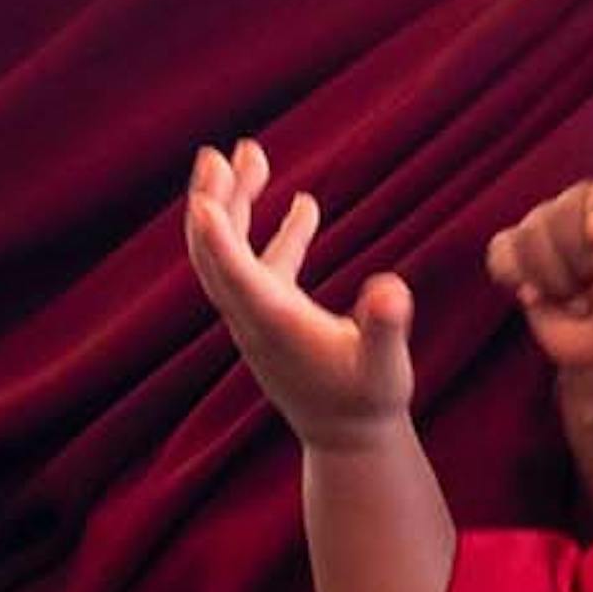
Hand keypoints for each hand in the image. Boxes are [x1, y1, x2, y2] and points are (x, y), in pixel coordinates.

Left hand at [182, 141, 414, 433]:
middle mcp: (255, 319)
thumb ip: (385, 330)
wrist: (351, 440)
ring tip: (249, 151)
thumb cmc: (369, 403)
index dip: (215, 237)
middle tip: (214, 154)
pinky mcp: (276, 317)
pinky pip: (265, 265)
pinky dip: (277, 232)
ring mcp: (260, 316)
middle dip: (213, 202)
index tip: (201, 197)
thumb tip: (391, 290)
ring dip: (238, 203)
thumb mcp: (386, 370)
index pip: (234, 276)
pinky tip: (303, 202)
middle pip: (216, 254)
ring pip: (235, 252)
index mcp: (274, 326)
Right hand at [484, 172, 592, 373]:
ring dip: (558, 285)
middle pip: (556, 219)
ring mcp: (542, 225)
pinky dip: (523, 284)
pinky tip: (544, 297)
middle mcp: (579, 201)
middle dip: (581, 269)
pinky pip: (501, 258)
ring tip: (582, 297)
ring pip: (527, 242)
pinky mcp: (513, 252)